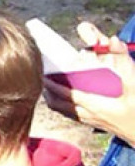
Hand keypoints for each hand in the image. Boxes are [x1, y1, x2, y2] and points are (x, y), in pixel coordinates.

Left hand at [42, 22, 134, 142]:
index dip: (53, 84)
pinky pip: (72, 115)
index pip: (67, 94)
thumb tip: (113, 41)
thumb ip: (125, 62)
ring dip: (54, 99)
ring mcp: (91, 121)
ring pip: (63, 111)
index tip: (42, 74)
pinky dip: (63, 106)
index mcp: (97, 105)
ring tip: (48, 86)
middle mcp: (89, 114)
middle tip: (41, 78)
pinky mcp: (95, 124)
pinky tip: (65, 98)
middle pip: (59, 104)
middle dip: (48, 91)